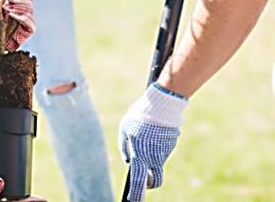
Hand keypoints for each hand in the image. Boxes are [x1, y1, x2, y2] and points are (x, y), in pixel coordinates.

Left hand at [119, 83, 187, 201]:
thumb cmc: (139, 116)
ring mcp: (165, 151)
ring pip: (158, 161)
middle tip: (146, 182)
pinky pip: (162, 148)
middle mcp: (154, 157)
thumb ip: (124, 146)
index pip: (139, 182)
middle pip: (156, 181)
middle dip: (151, 184)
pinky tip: (154, 129)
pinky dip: (157, 143)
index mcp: (140, 155)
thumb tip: (128, 161)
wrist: (162, 103)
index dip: (136, 195)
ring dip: (152, 156)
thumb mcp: (125, 129)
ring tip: (146, 136)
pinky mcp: (172, 143)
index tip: (132, 201)